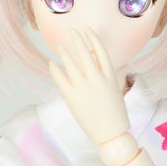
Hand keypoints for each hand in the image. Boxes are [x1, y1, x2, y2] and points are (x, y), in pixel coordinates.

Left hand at [48, 27, 130, 144]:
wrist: (111, 134)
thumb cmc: (115, 115)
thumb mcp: (114, 91)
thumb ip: (104, 78)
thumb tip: (92, 67)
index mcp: (110, 77)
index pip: (101, 51)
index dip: (93, 39)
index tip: (88, 31)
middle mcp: (97, 79)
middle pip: (85, 53)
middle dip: (77, 40)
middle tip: (72, 32)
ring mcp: (84, 87)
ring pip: (71, 63)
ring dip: (64, 52)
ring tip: (59, 45)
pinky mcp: (72, 97)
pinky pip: (60, 78)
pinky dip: (55, 69)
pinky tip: (52, 63)